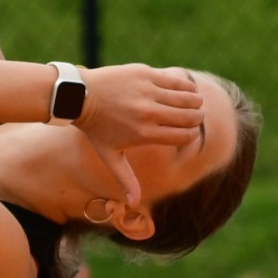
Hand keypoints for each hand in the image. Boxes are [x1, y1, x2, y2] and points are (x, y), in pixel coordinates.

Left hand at [77, 65, 204, 207]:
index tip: (189, 133)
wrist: (80, 96)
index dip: (191, 135)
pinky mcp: (146, 74)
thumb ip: (126, 179)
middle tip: (194, 118)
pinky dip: (186, 86)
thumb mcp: (110, 156)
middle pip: (190, 116)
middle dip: (197, 118)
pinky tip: (187, 90)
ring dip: (195, 102)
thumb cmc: (96, 129)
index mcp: (144, 134)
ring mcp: (148, 92)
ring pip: (188, 97)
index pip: (184, 136)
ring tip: (194, 104)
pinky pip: (177, 80)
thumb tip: (135, 203)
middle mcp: (149, 113)